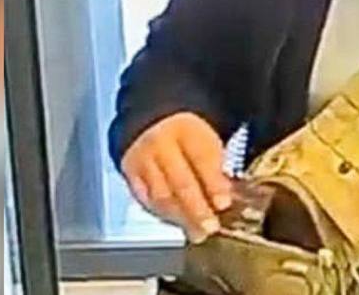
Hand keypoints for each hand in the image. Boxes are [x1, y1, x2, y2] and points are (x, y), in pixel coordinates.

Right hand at [120, 112, 232, 243]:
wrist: (155, 126)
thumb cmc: (188, 139)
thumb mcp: (207, 142)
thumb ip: (217, 167)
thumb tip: (227, 198)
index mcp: (186, 130)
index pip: (201, 158)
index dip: (213, 184)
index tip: (224, 204)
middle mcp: (160, 144)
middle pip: (179, 181)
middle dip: (197, 208)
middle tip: (210, 227)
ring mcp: (142, 161)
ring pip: (162, 196)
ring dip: (182, 218)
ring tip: (198, 232)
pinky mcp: (131, 178)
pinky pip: (148, 202)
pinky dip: (165, 216)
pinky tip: (180, 223)